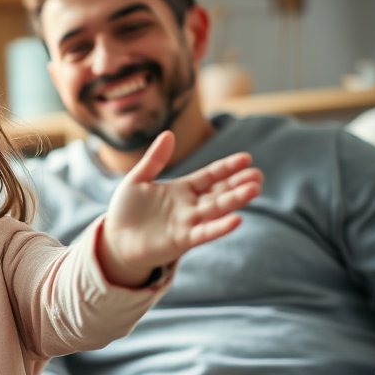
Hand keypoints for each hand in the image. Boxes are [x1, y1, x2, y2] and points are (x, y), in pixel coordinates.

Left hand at [101, 131, 263, 286]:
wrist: (115, 240)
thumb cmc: (126, 211)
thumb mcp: (137, 179)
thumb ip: (154, 159)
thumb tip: (168, 133)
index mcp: (182, 189)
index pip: (210, 175)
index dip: (227, 167)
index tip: (246, 158)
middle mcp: (190, 205)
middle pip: (219, 192)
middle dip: (238, 184)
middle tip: (258, 175)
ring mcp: (188, 223)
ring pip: (215, 210)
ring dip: (235, 200)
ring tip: (254, 190)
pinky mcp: (182, 240)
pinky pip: (204, 233)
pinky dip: (219, 227)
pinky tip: (237, 219)